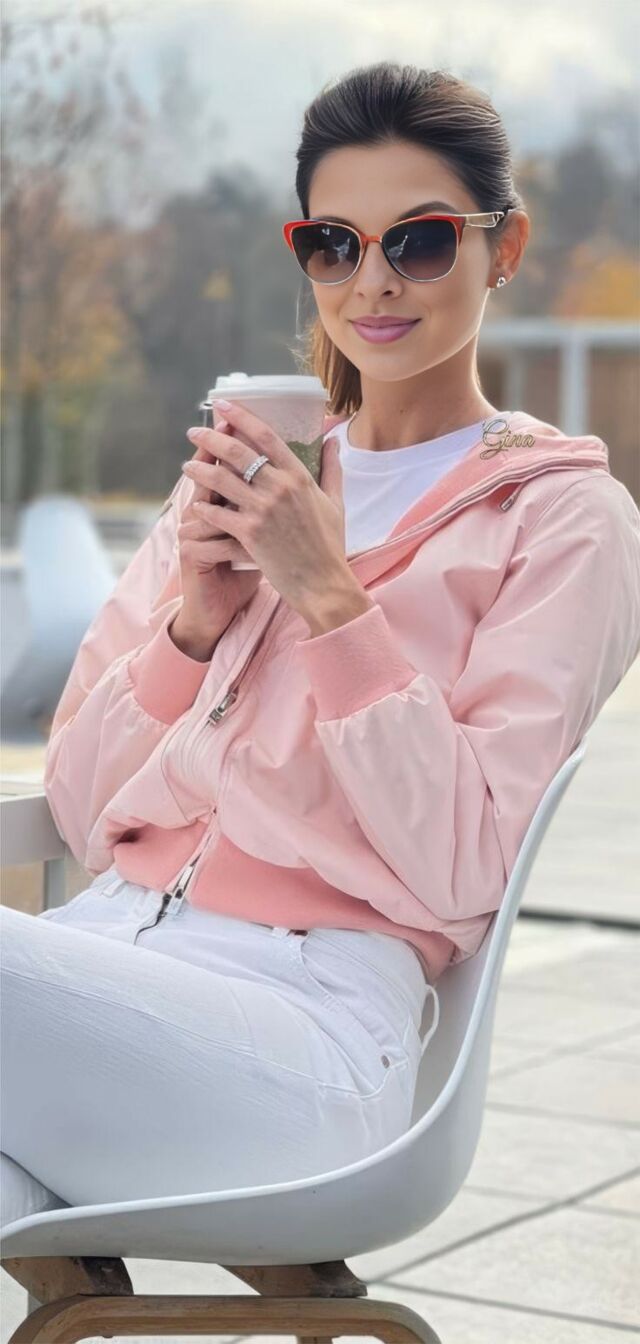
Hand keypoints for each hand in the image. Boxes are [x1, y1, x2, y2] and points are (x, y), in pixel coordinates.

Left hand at [182, 400, 347, 615]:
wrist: (323, 583)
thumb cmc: (330, 545)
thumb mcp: (335, 502)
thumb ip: (332, 468)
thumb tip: (333, 440)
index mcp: (299, 477)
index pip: (266, 436)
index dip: (241, 417)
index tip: (223, 405)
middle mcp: (280, 488)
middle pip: (237, 452)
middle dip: (210, 438)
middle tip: (194, 432)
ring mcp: (263, 511)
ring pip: (221, 480)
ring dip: (199, 470)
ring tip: (187, 466)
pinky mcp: (249, 534)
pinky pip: (218, 514)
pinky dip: (204, 508)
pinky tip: (195, 504)